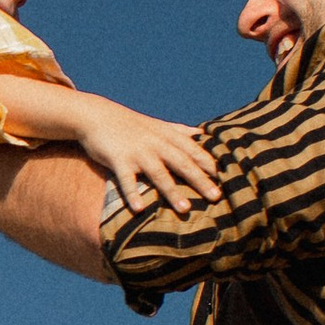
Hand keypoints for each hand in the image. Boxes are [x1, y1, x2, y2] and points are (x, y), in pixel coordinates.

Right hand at [70, 98, 220, 217]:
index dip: (209, 163)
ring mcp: (137, 152)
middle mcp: (155, 143)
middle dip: (199, 180)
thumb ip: (179, 131)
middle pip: (181, 163)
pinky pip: (126, 180)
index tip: (227, 178)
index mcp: (167, 136)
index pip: (193, 150)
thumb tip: (201, 133)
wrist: (97, 116)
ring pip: (158, 173)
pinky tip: (140, 209)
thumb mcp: (156, 124)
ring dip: (172, 191)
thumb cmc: (130, 124)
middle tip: (216, 197)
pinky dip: (133, 194)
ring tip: (185, 209)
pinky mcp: (118, 159)